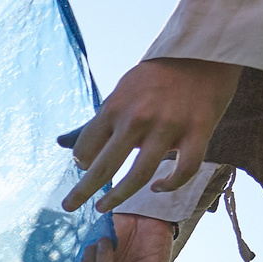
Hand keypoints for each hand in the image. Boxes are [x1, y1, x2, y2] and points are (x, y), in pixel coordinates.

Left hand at [61, 58, 242, 212]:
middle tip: (69, 206)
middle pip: (104, 167)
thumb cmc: (155, 78)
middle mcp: (137, 119)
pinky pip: (184, 170)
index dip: (80, 162)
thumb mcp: (120, 93)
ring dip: (119, 197)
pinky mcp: (198, 131)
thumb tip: (60, 143)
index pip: (86, 147)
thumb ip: (97, 122)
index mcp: (115, 107)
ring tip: (104, 207)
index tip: (82, 169)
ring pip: (139, 176)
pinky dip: (170, 184)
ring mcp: (169, 127)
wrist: (202, 54)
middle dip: (82, 191)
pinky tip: (157, 188)